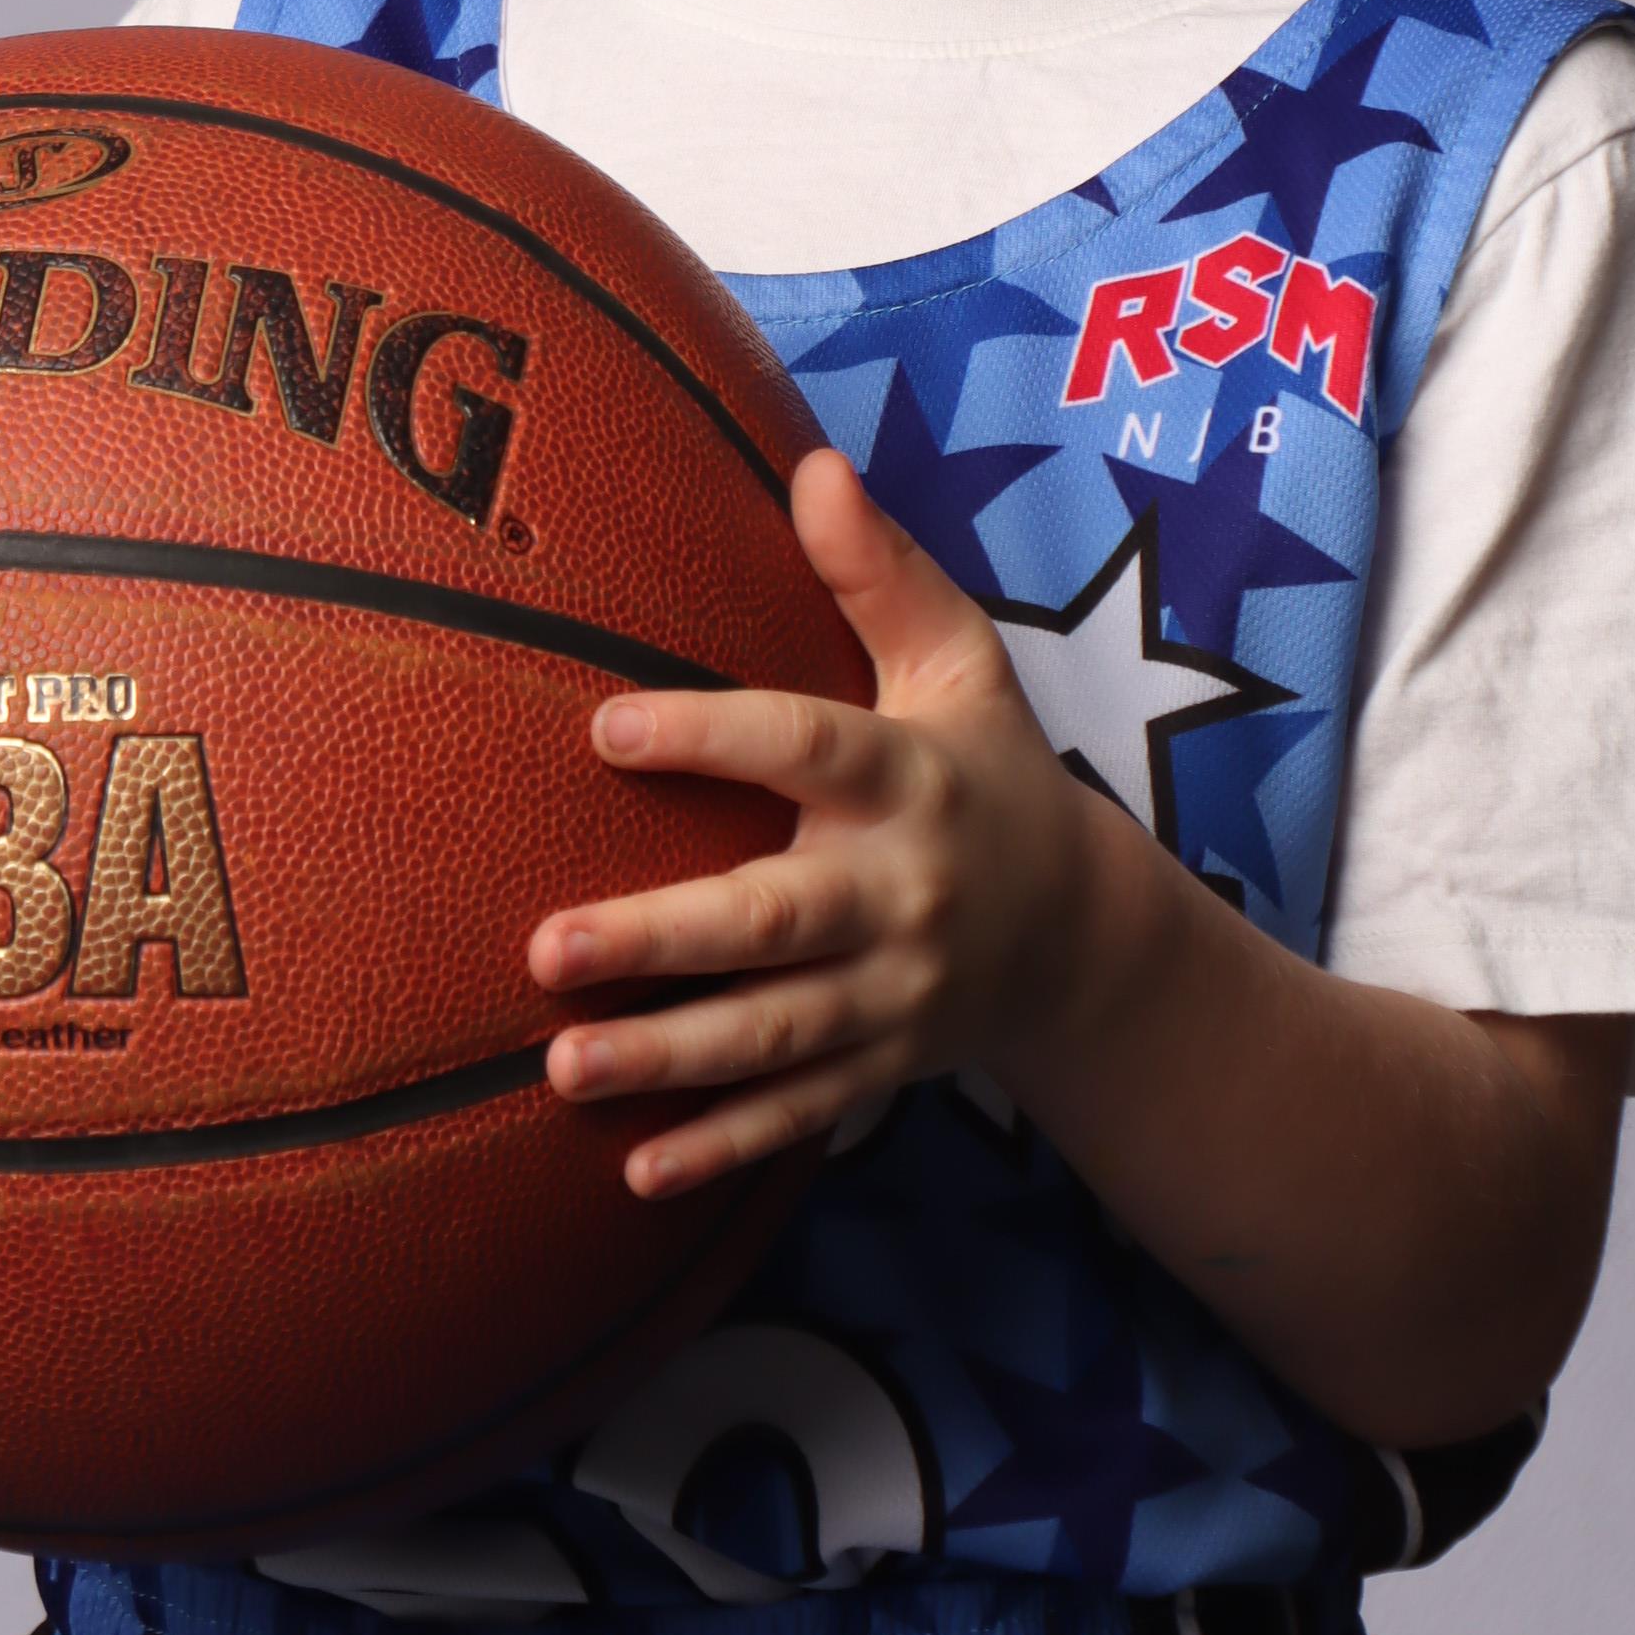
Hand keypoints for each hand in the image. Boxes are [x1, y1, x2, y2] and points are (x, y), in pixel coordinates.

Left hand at [529, 446, 1129, 1195]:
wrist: (1087, 942)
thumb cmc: (992, 777)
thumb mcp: (959, 667)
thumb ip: (884, 573)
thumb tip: (812, 462)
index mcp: (912, 781)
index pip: (810, 750)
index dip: (713, 735)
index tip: (605, 727)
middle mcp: (905, 895)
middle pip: (777, 921)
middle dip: (664, 940)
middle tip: (546, 947)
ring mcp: (896, 997)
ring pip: (775, 1033)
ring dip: (668, 1057)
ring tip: (559, 1065)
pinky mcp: (881, 1068)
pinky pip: (797, 1113)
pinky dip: (723, 1148)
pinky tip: (635, 1172)